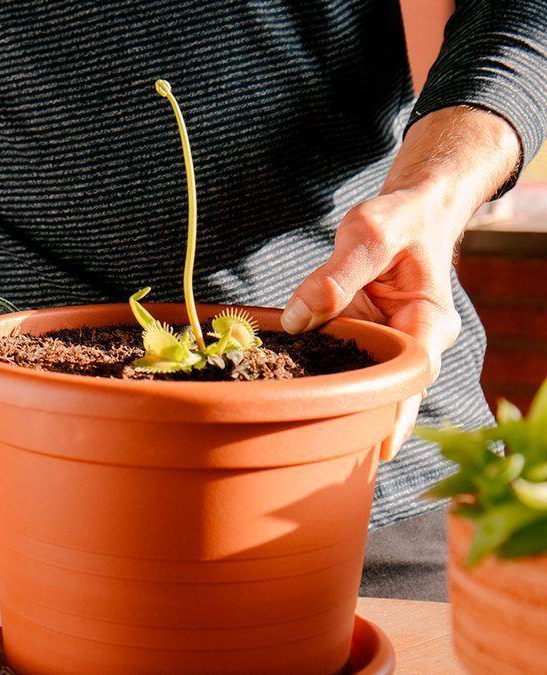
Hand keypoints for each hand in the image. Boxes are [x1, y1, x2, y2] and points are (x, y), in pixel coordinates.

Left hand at [282, 107, 519, 460]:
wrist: (408, 215)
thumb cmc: (398, 221)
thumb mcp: (368, 234)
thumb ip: (335, 274)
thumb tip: (299, 318)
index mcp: (428, 321)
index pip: (415, 374)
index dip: (398, 411)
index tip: (380, 444)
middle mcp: (413, 343)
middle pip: (392, 396)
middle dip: (366, 425)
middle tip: (331, 460)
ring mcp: (388, 346)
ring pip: (367, 389)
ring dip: (340, 412)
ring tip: (308, 449)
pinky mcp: (363, 343)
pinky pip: (344, 370)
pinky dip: (322, 385)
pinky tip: (293, 409)